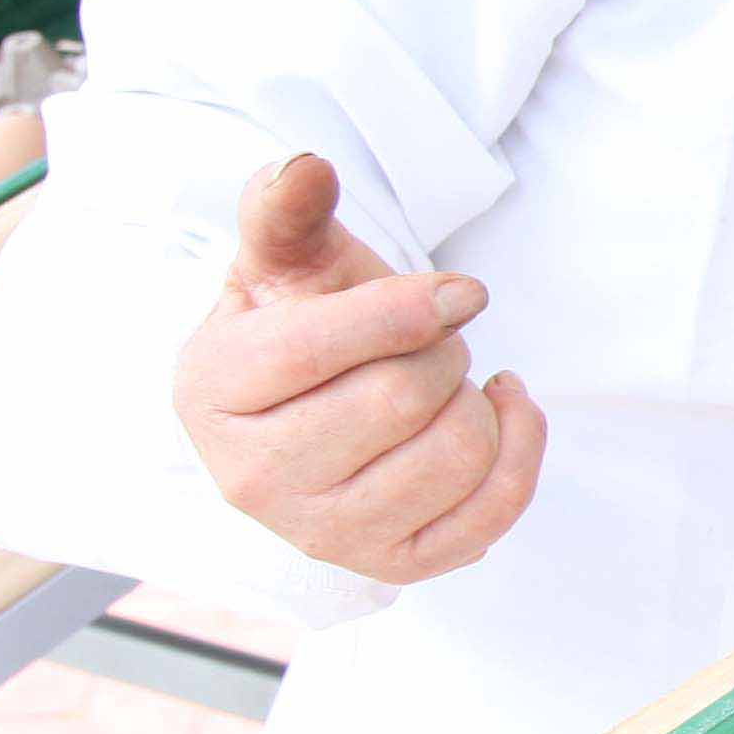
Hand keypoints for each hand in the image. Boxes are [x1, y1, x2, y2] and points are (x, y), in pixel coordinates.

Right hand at [170, 155, 546, 585]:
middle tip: (430, 342)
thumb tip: (304, 167)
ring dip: (474, 400)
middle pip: (402, 400)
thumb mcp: (286, 257)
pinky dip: (520, 449)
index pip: (322, 345)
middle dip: (441, 351)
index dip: (410, 306)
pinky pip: (491, 516)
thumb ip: (287, 207)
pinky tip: (500, 413)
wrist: (314, 408)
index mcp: (213, 388)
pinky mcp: (390, 566)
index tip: (462, 290)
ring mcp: (322, 534)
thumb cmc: (302, 319)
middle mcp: (253, 479)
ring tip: (445, 382)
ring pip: (454, 455)